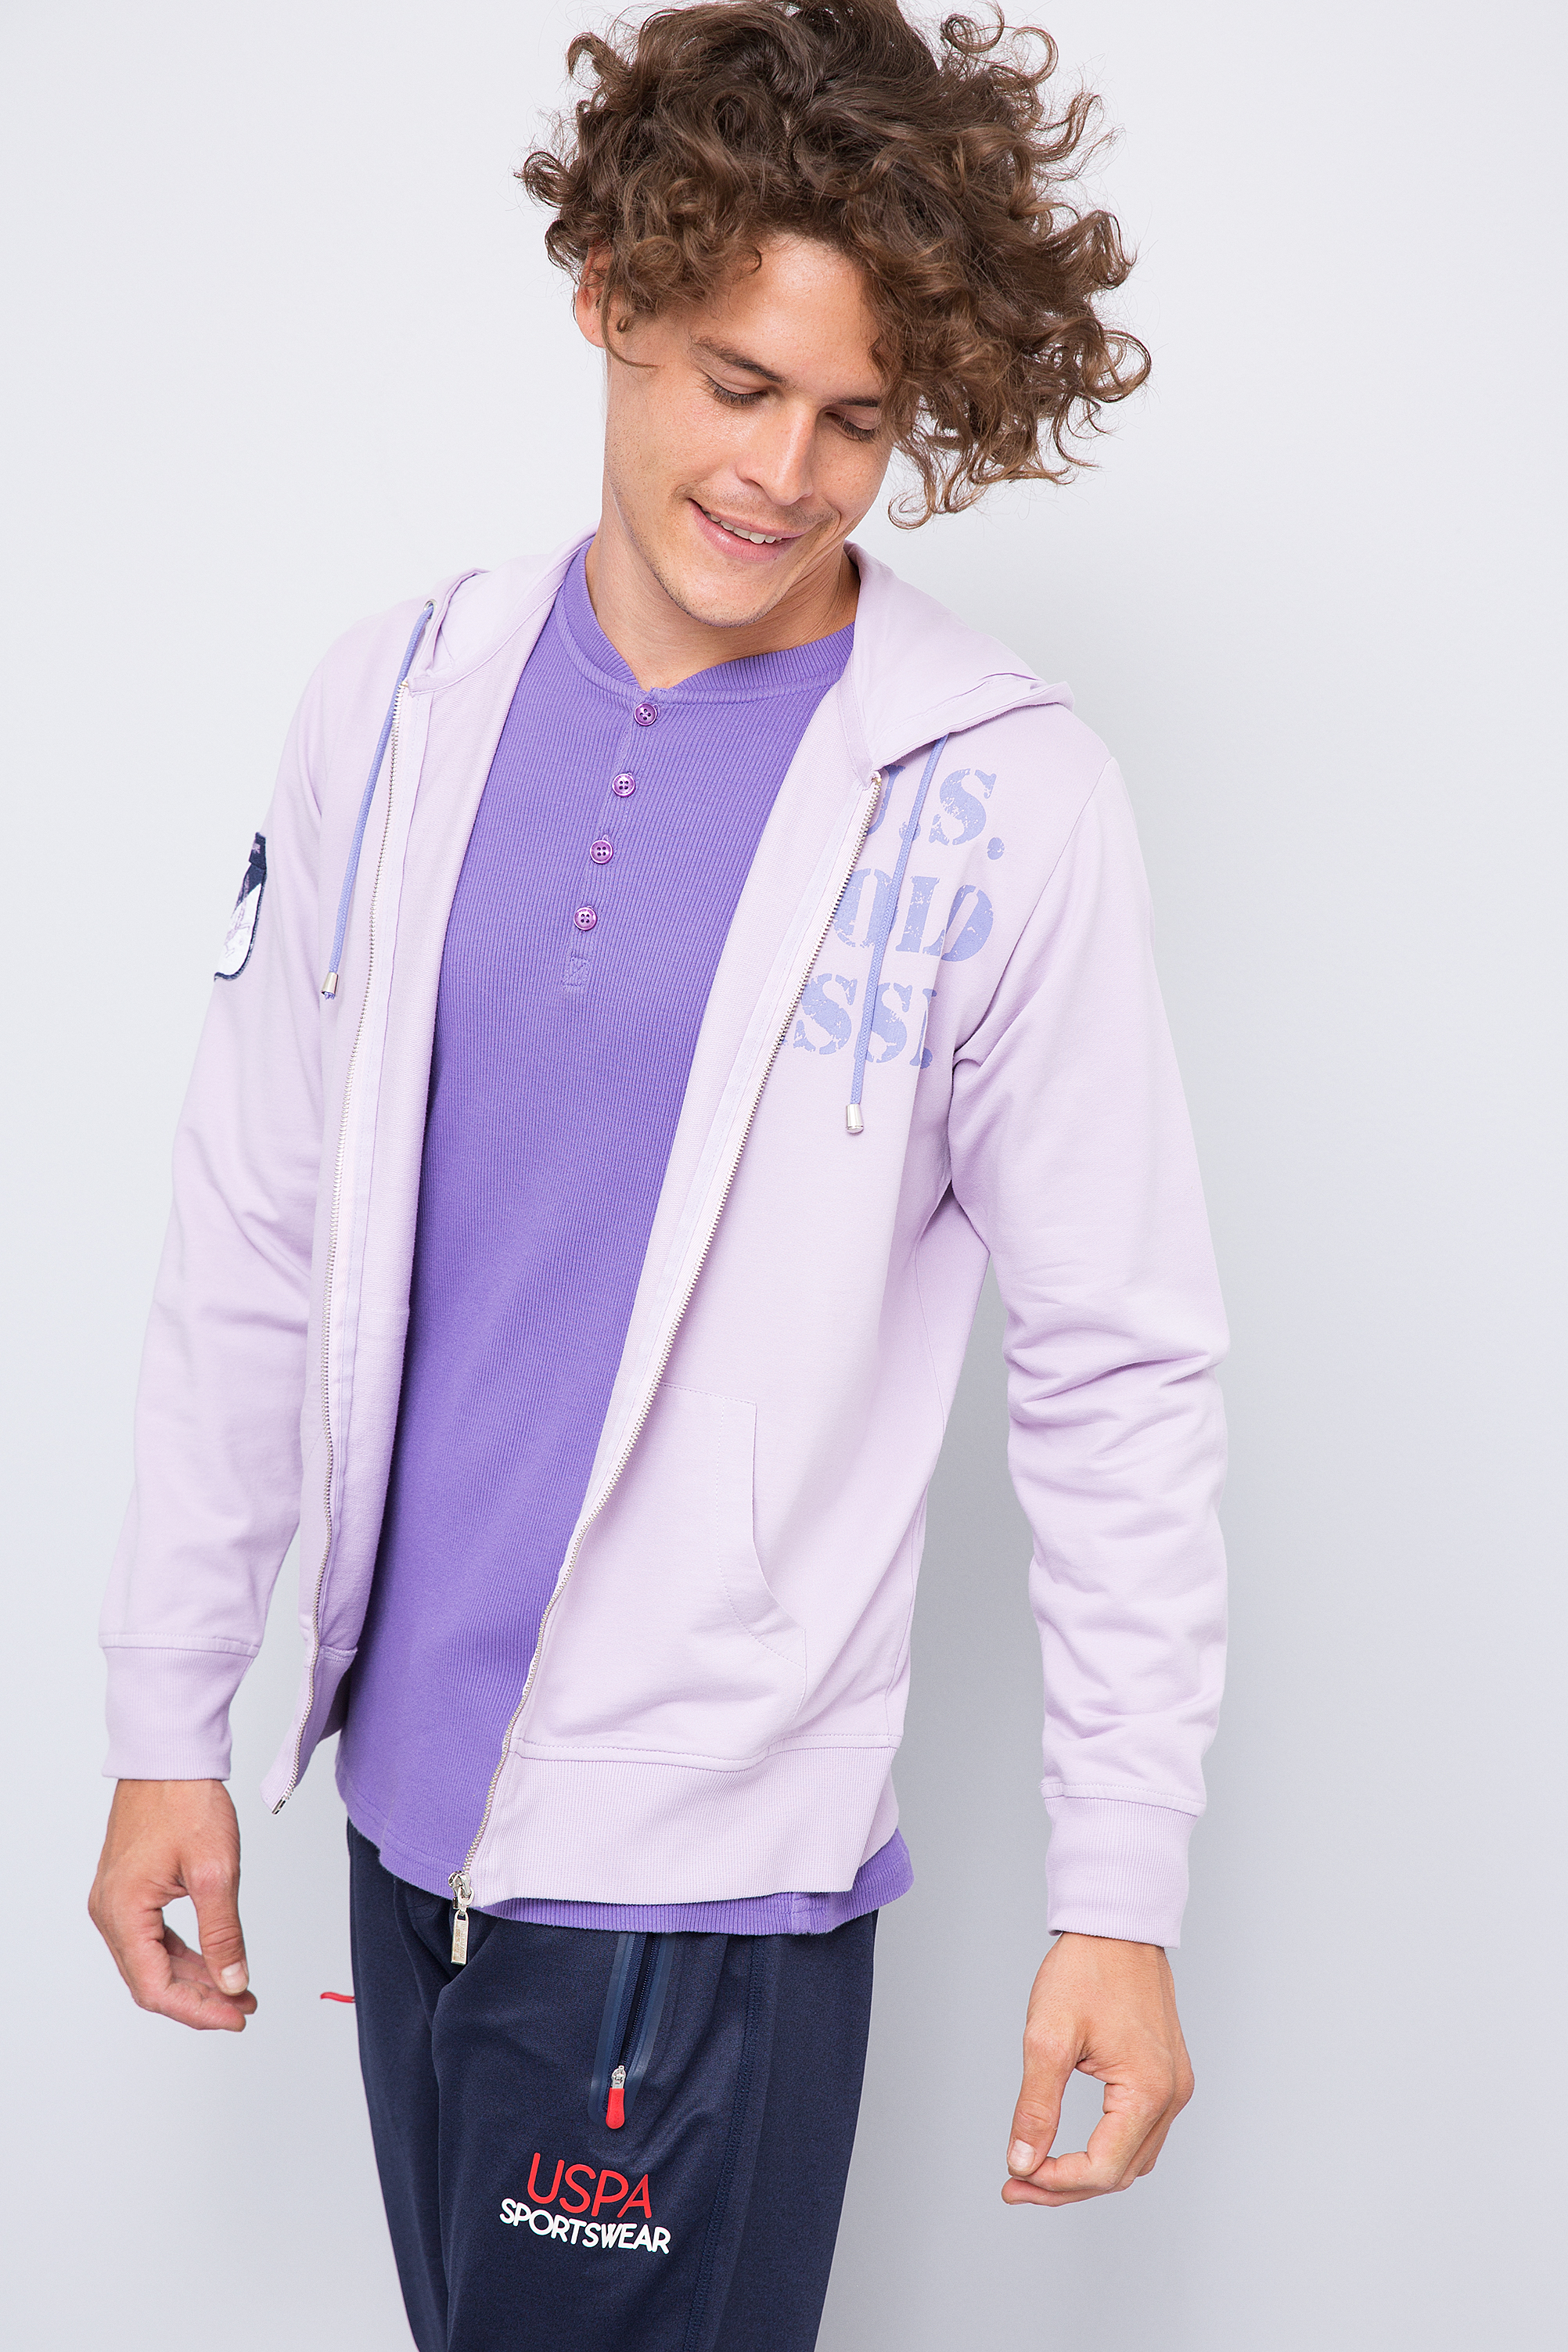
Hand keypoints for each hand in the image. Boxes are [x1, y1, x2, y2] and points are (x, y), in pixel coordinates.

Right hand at [88, 1779, 257, 2031]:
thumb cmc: (186, 1801)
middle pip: (150, 1980)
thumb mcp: (216, 1871)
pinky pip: (151, 1938)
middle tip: (244, 2006)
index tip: (237, 2016)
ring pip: (151, 1962)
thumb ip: (223, 1934)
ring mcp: (115, 1901)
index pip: (155, 1987)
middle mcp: (109, 1912)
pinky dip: (183, 1954)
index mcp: (122, 1911)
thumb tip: (233, 1982)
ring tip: (237, 1989)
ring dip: (193, 1979)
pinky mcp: (128, 1890)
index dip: (198, 2010)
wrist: (170, 1757)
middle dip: (199, 1999)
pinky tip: (214, 1961)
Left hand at [1002, 1931, 1191, 2204]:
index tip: (1014, 2175)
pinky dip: (1106, 2149)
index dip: (1055, 2182)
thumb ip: (1036, 2106)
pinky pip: (1141, 2134)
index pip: (1103, 2169)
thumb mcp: (1047, 2037)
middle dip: (1065, 2185)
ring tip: (1036, 2170)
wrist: (1118, 1924)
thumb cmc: (1087, 1969)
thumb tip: (1023, 2162)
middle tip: (1016, 2183)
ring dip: (1086, 2173)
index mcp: (1148, 2090)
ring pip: (1133, 2159)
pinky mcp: (1167, 2076)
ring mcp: (1174, 2086)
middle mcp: (1171, 2095)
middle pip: (1120, 2173)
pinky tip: (1070, 2147)